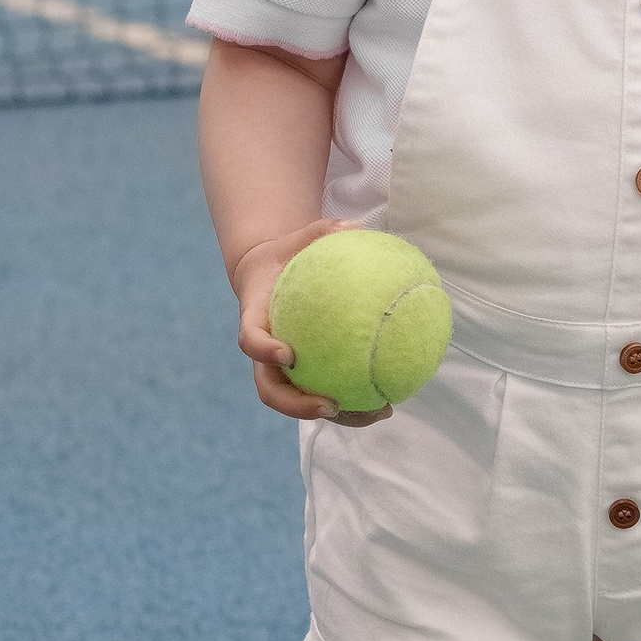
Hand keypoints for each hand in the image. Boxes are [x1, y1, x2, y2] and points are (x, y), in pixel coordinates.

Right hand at [229, 222, 389, 426]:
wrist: (269, 278)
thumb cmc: (286, 256)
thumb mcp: (298, 239)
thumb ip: (321, 231)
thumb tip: (355, 224)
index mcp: (254, 320)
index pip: (250, 341)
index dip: (264, 351)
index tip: (287, 355)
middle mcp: (265, 355)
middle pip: (271, 390)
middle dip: (298, 404)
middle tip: (331, 404)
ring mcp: (282, 371)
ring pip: (301, 403)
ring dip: (337, 416)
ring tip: (377, 412)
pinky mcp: (303, 377)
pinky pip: (326, 394)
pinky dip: (354, 404)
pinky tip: (389, 401)